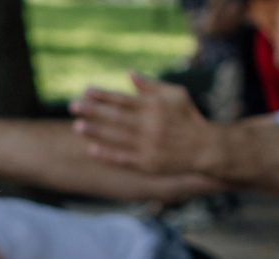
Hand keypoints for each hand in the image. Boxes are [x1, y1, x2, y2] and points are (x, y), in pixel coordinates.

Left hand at [72, 74, 221, 176]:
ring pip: (117, 138)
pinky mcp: (148, 164)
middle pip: (116, 117)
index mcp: (154, 107)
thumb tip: (129, 74)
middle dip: (93, 111)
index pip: (123, 99)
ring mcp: (148, 146)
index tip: (85, 91)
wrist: (205, 148)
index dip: (103, 95)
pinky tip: (93, 150)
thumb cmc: (189, 118)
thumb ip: (151, 86)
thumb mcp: (175, 94)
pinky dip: (108, 155)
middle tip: (73, 106)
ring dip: (96, 132)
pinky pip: (124, 159)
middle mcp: (149, 125)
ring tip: (77, 126)